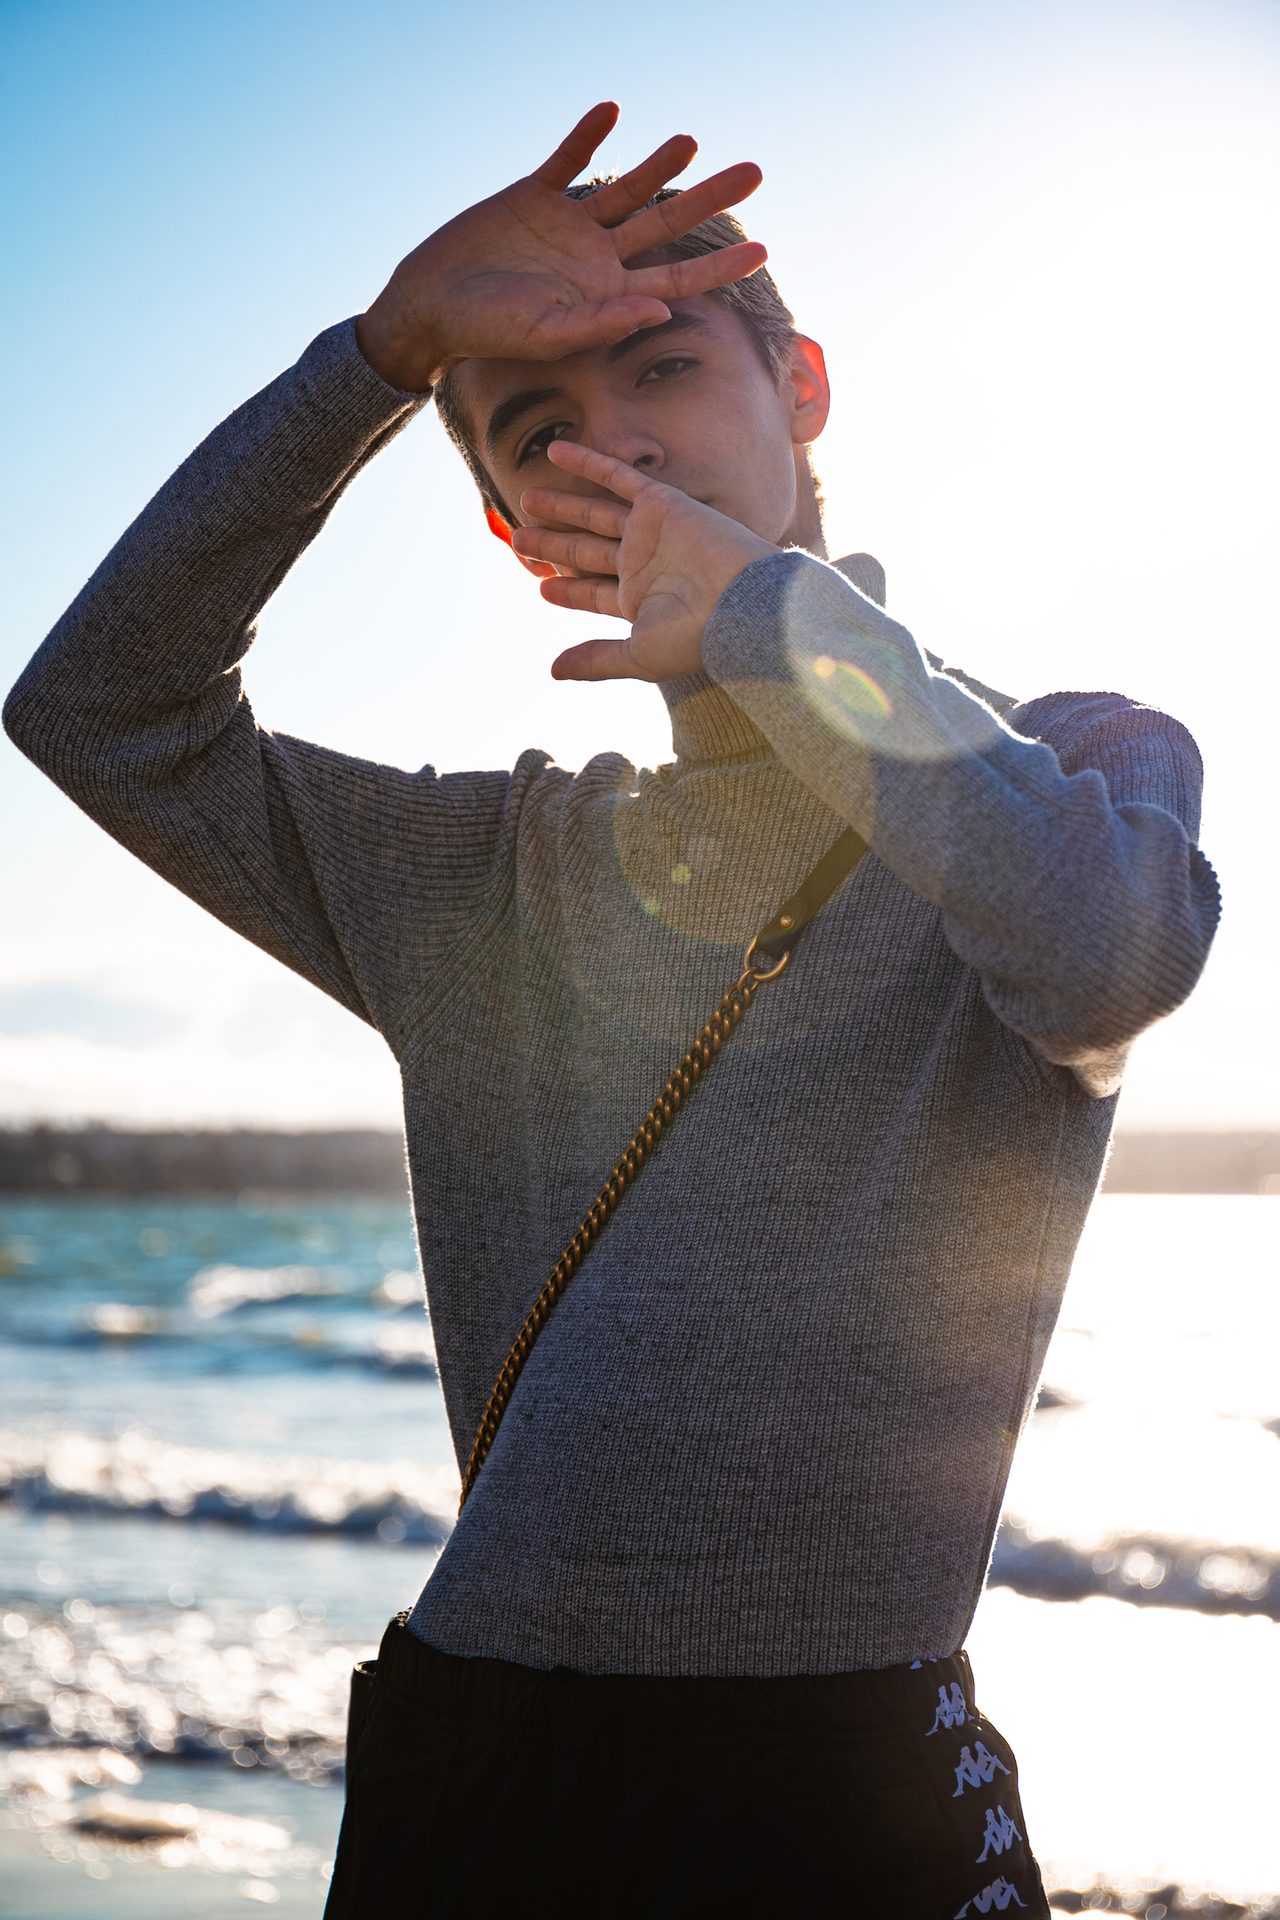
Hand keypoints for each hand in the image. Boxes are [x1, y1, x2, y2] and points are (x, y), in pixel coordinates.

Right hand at [356, 102, 765, 392]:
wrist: (432, 306)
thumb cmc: (489, 332)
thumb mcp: (549, 334)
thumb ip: (605, 322)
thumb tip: (664, 310)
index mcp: (607, 294)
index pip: (676, 278)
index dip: (718, 267)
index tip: (762, 251)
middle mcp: (596, 257)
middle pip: (665, 223)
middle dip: (709, 198)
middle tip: (755, 171)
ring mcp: (567, 225)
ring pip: (625, 188)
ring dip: (658, 164)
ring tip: (691, 140)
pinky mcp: (532, 196)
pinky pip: (566, 159)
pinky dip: (587, 136)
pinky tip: (612, 112)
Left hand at [514, 440, 778, 681]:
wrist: (742, 602)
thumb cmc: (695, 636)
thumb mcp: (637, 654)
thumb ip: (596, 659)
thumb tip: (554, 673)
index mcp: (640, 601)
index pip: (594, 593)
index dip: (568, 591)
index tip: (541, 587)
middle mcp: (644, 564)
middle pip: (588, 551)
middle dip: (554, 546)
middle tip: (518, 538)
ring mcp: (651, 532)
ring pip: (596, 514)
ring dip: (563, 506)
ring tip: (526, 499)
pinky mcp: (661, 503)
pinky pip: (618, 475)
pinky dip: (588, 462)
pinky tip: (555, 451)